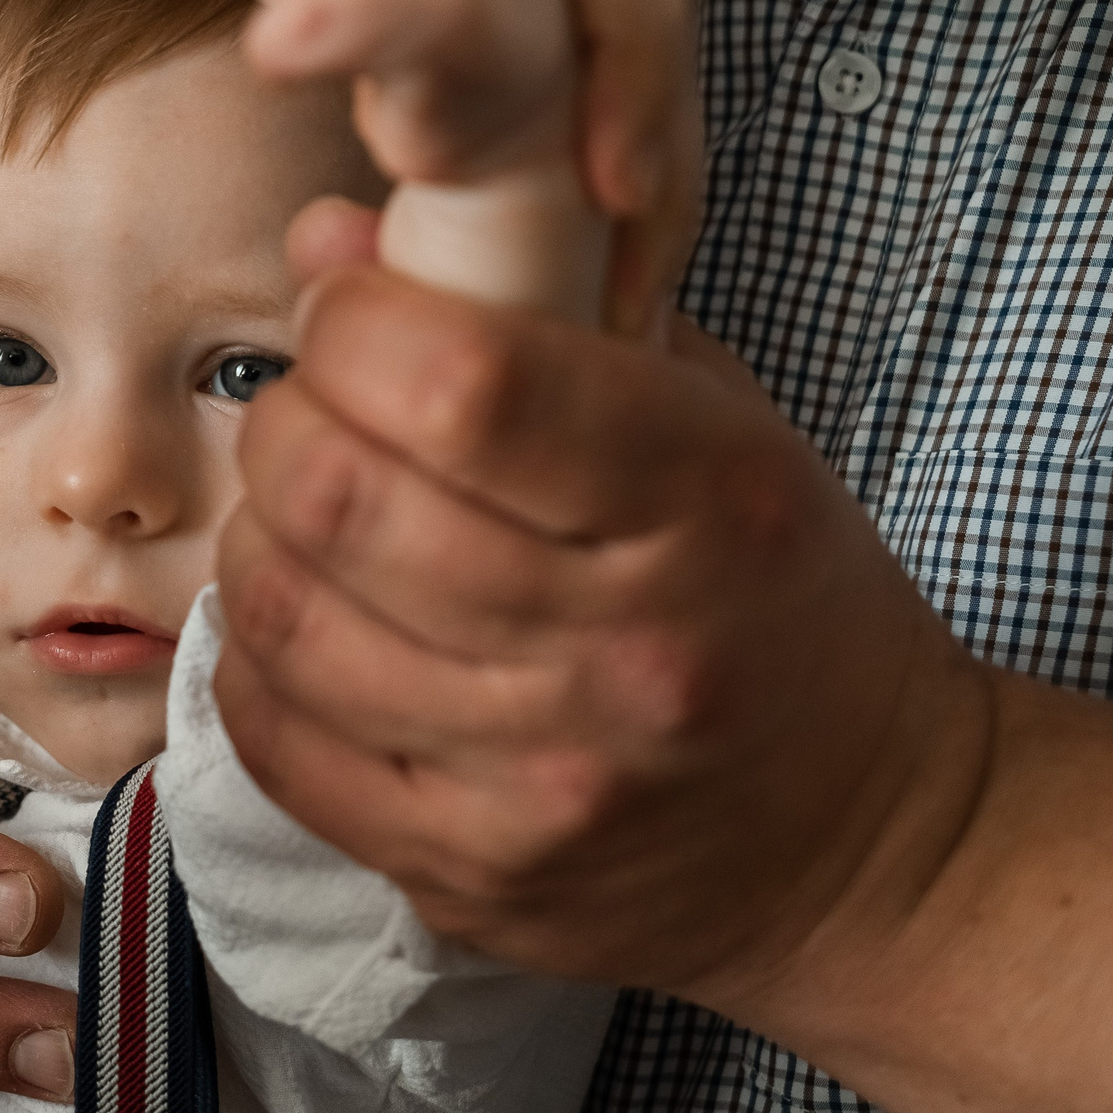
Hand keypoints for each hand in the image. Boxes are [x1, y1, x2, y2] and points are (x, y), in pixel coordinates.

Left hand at [136, 0, 702, 332]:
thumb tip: (294, 45)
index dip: (619, 70)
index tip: (610, 192)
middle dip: (652, 140)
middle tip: (633, 289)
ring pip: (666, 9)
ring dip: (659, 150)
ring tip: (637, 289)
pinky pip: (646, 9)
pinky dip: (637, 117)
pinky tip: (632, 228)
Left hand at [210, 260, 993, 1015]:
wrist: (859, 836)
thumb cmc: (770, 595)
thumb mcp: (712, 423)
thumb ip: (530, 315)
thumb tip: (324, 239)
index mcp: (709, 510)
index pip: (464, 385)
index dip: (359, 323)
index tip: (354, 311)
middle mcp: (626, 656)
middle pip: (341, 497)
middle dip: (289, 419)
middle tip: (315, 410)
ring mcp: (539, 782)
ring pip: (284, 615)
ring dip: (259, 536)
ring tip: (307, 515)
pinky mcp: (463, 874)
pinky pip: (271, 736)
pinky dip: (254, 656)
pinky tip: (307, 619)